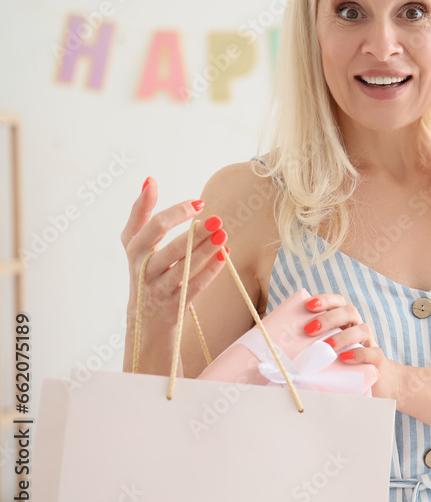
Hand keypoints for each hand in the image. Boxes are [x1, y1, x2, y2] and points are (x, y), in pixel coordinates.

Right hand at [121, 177, 228, 370]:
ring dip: (204, 251)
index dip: (175, 213)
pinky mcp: (172, 307)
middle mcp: (143, 270)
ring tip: (223, 234)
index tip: (199, 203)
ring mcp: (157, 290)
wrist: (144, 322)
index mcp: (134, 251)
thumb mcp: (135, 244)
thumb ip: (141, 213)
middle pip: (168, 248)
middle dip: (193, 233)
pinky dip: (210, 271)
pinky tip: (224, 255)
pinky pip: (193, 287)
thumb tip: (149, 180)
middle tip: (217, 219)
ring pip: (182, 269)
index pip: (151, 227)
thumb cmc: (145, 272)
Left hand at [303, 293, 404, 400]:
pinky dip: (360, 353)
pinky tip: (346, 358)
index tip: (308, 305)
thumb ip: (309, 351)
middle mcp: (358, 329)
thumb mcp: (326, 355)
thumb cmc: (345, 367)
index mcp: (345, 323)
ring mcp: (369, 344)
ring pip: (362, 329)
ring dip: (343, 335)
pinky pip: (373, 353)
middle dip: (329, 318)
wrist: (378, 383)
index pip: (338, 303)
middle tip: (309, 330)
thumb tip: (276, 357)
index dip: (325, 300)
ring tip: (327, 346)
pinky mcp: (378, 361)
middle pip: (349, 312)